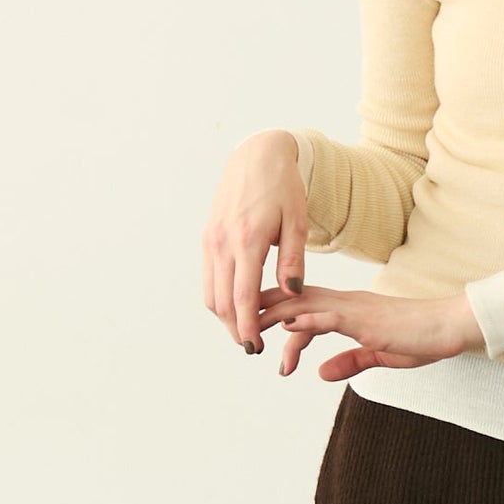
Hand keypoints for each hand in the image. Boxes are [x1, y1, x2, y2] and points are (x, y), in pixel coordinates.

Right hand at [201, 129, 306, 352]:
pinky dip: (219, 298)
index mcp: (248, 241)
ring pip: (211, 294)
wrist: (256, 156)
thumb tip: (291, 295)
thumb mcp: (297, 222)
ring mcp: (211, 241)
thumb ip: (294, 261)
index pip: (243, 298)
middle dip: (234, 330)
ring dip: (225, 317)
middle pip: (222, 302)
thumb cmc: (284, 188)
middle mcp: (223, 243)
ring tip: (245, 330)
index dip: (247, 327)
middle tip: (252, 347)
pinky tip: (237, 305)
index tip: (255, 348)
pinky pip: (209, 278)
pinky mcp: (207, 239)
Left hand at [254, 285, 484, 381]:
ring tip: (249, 326)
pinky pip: (330, 318)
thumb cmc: (422, 339)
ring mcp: (354, 309)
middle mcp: (346, 304)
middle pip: (294, 300)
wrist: (451, 327)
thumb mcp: (379, 356)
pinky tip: (287, 327)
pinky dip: (306, 322)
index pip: (303, 310)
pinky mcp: (366, 321)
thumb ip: (350, 362)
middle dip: (263, 311)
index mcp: (348, 311)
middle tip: (235, 327)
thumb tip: (320, 374)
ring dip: (275, 316)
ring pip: (304, 305)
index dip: (278, 322)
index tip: (261, 342)